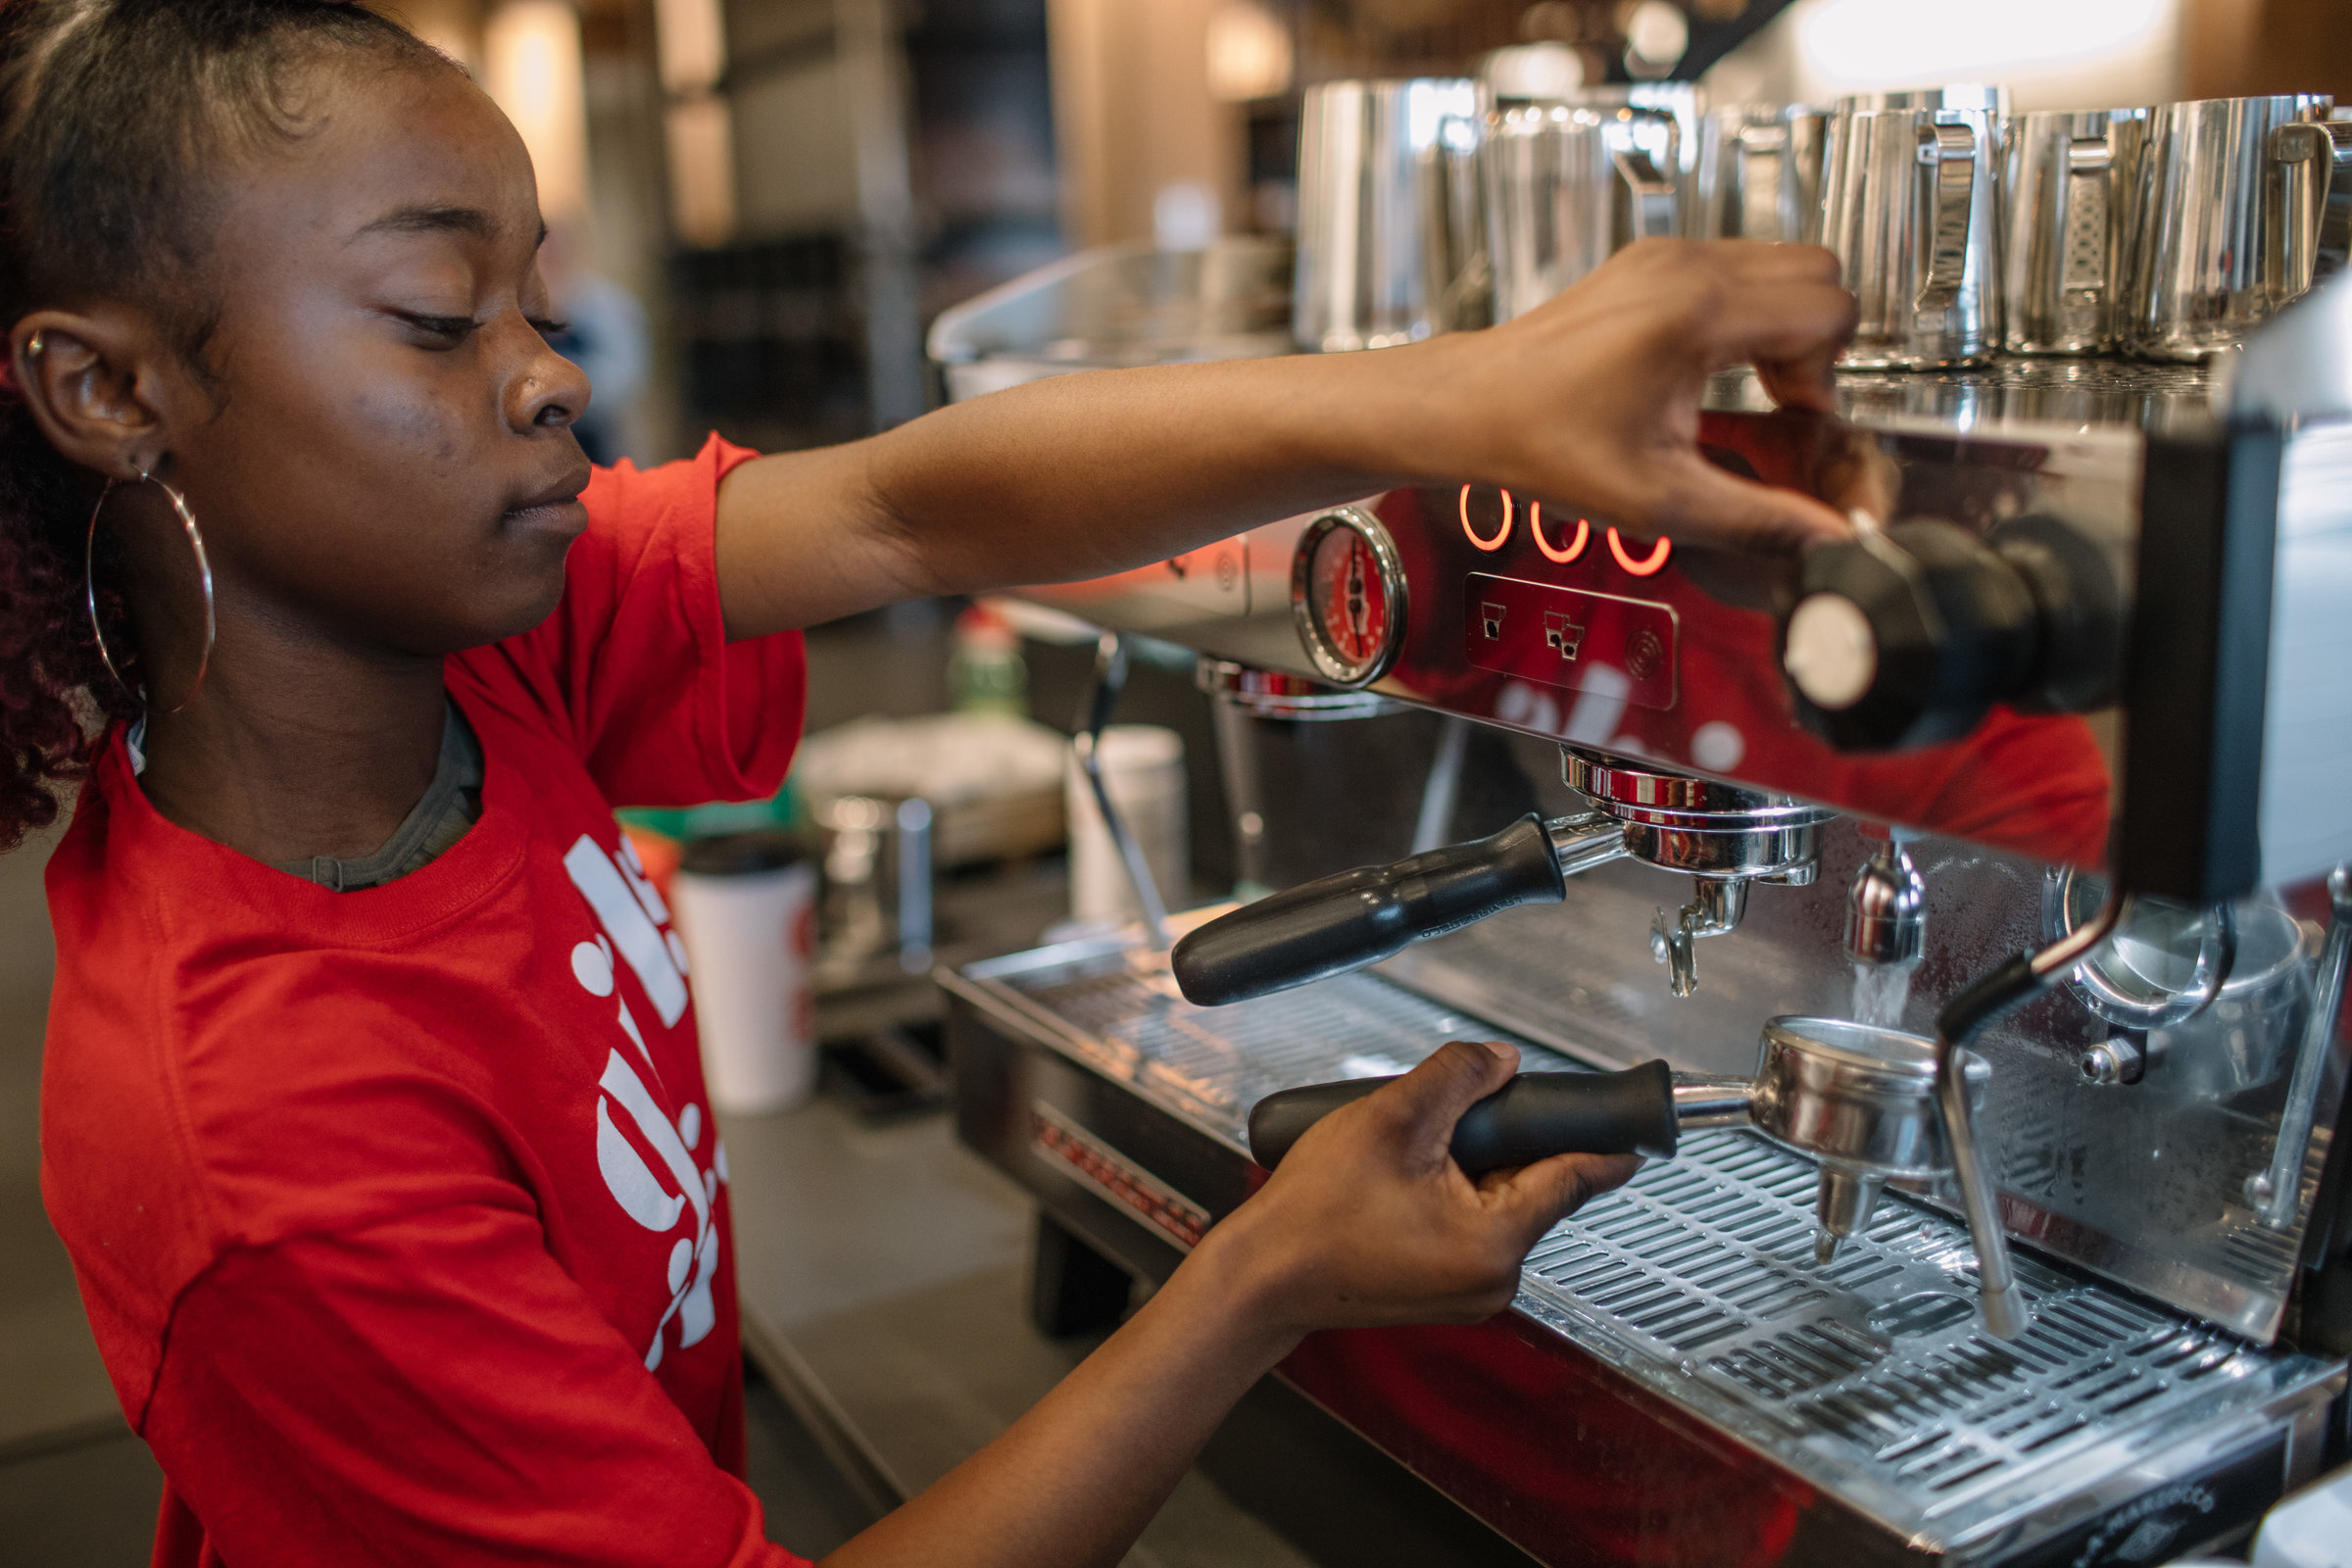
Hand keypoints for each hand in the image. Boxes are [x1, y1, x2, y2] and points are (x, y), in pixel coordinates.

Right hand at [1203, 1041, 1638, 1335]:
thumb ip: (1457, 1076)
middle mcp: (1495, 1278)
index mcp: (1495, 1242)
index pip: (1576, 1176)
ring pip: (1501, 1200)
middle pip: (1535, 1183)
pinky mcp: (1446, 1287)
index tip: (1636, 1118)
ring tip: (1410, 1149)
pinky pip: (1473, 1222)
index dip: (1602, 1134)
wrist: (1263, 1276)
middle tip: (1449, 1115)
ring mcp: (1470, 1289)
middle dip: (1505, 1137)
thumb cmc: (1312, 1215)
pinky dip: (1453, 1190)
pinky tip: (1404, 1176)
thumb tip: (1501, 1061)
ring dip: (1473, 1163)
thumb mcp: (1391, 1118)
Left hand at [1398, 239, 1859, 552]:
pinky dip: (1746, 310)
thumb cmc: (1542, 443)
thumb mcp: (1660, 500)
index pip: (1829, 309)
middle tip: (1778, 400)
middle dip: (1816, 342)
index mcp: (1696, 313)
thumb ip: (1758, 521)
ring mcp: (1665, 255)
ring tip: (1744, 385)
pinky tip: (1709, 366)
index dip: (1826, 373)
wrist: (1471, 405)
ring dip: (1784, 324)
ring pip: (1782, 262)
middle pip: (1818, 272)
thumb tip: (1830, 539)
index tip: (1792, 417)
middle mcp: (1685, 267)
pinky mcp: (1649, 260)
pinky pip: (1737, 265)